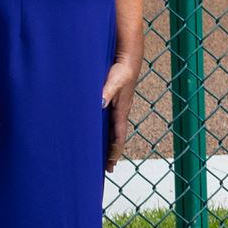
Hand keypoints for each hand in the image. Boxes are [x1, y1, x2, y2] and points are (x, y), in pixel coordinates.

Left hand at [100, 56, 139, 170]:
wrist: (128, 58)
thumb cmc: (121, 70)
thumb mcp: (113, 81)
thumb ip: (106, 92)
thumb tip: (100, 104)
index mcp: (122, 111)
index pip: (118, 137)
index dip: (114, 152)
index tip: (110, 165)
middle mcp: (121, 112)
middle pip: (116, 138)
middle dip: (112, 153)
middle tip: (108, 169)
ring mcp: (118, 108)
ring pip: (113, 131)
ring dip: (109, 144)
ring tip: (104, 156)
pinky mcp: (114, 102)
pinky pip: (110, 122)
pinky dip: (106, 132)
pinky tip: (98, 133)